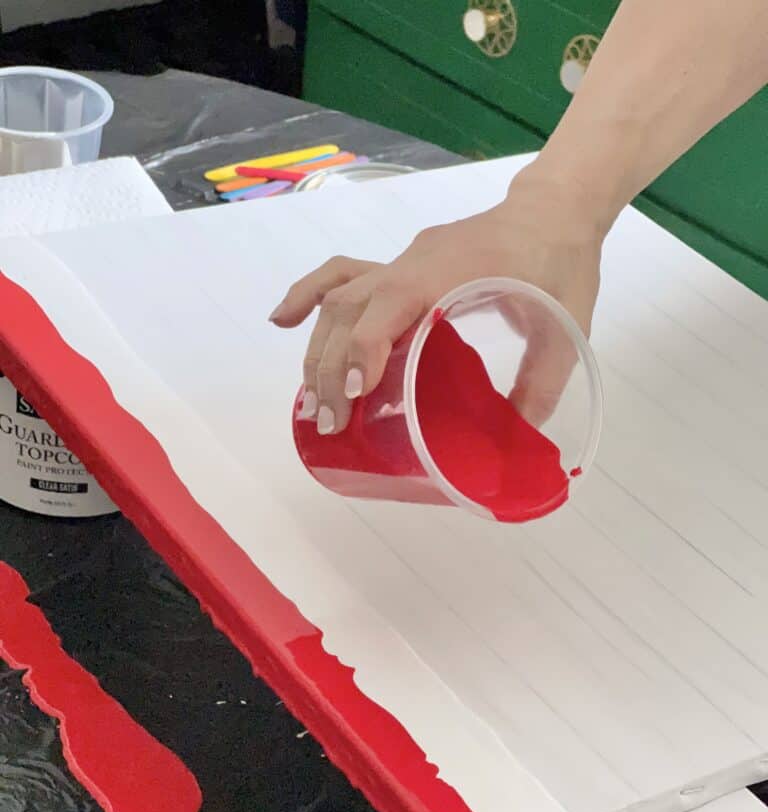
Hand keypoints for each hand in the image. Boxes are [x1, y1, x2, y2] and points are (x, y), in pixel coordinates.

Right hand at [270, 169, 604, 433]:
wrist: (554, 209)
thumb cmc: (561, 263)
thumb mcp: (566, 326)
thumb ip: (543, 381)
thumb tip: (515, 434)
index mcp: (451, 272)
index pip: (389, 307)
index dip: (365, 351)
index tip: (356, 396)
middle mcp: (414, 264)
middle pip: (350, 309)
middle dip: (331, 369)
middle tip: (330, 424)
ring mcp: (402, 261)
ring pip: (340, 298)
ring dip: (318, 350)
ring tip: (313, 403)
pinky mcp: (400, 265)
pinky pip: (343, 274)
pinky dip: (309, 296)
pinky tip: (282, 321)